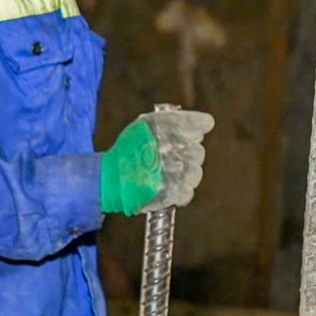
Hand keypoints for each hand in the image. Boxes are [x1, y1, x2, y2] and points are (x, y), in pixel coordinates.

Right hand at [100, 110, 216, 215]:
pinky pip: (187, 193)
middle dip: (186, 156)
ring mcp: (174, 171)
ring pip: (195, 173)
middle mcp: (172, 146)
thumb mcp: (146, 125)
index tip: (189, 135)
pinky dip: (178, 193)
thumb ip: (175, 122)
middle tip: (166, 161)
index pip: (200, 125)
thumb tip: (207, 124)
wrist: (108, 178)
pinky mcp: (173, 193)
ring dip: (183, 176)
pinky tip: (165, 188)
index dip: (194, 131)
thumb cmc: (128, 150)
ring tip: (164, 176)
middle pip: (198, 152)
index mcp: (165, 126)